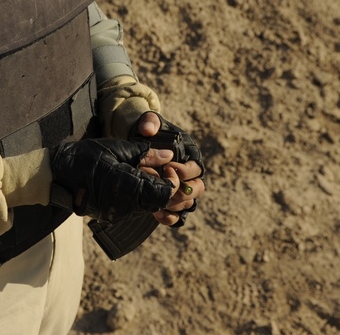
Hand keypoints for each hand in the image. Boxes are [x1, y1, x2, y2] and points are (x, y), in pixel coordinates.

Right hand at [50, 138, 173, 222]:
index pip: (164, 192)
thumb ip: (144, 153)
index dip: (171, 180)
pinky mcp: (111, 217)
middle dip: (163, 186)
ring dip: (150, 191)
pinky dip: (138, 196)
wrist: (57, 176)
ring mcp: (117, 214)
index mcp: (127, 185)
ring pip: (147, 206)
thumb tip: (168, 155)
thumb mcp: (116, 148)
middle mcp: (124, 205)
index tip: (166, 166)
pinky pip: (134, 208)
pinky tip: (129, 181)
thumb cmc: (85, 157)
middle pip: (159, 201)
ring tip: (140, 172)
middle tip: (154, 167)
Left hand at [131, 112, 205, 226]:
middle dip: (182, 190)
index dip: (183, 171)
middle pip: (198, 188)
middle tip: (165, 187)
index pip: (195, 168)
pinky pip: (178, 216)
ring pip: (189, 203)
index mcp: (190, 156)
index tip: (168, 168)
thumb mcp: (148, 123)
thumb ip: (149, 122)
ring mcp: (182, 189)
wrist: (141, 146)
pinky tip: (156, 214)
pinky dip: (170, 218)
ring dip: (176, 205)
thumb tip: (148, 130)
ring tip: (159, 202)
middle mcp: (191, 174)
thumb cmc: (149, 132)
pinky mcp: (173, 201)